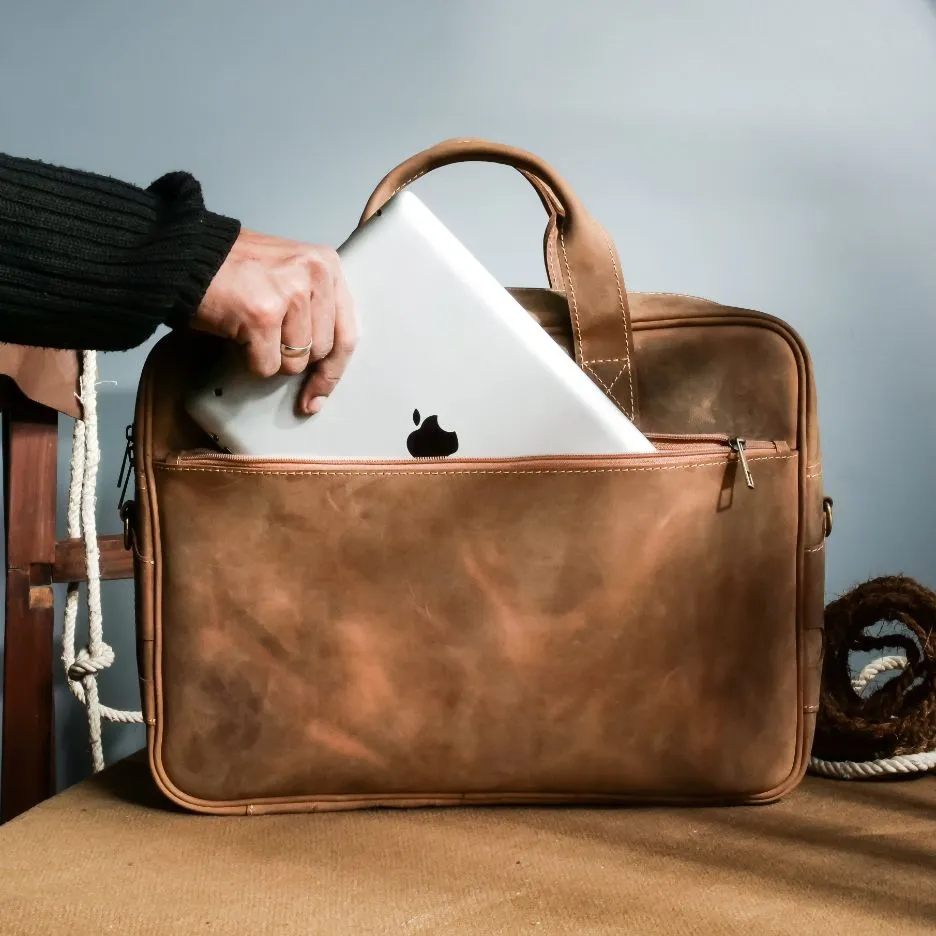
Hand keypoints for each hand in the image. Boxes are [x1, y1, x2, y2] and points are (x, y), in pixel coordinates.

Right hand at [193, 229, 356, 414]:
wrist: (186, 256)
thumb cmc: (234, 269)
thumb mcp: (290, 274)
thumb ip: (316, 308)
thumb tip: (327, 369)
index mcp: (327, 265)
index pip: (347, 332)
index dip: (333, 371)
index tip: (319, 394)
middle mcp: (314, 275)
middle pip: (321, 352)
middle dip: (294, 358)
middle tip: (269, 342)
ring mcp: (290, 294)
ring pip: (295, 362)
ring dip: (270, 357)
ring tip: (251, 328)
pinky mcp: (263, 315)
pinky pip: (267, 365)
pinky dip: (249, 360)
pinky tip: (238, 334)